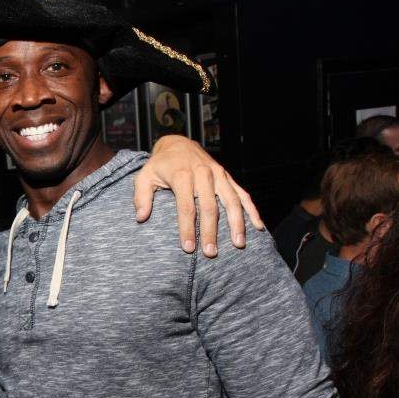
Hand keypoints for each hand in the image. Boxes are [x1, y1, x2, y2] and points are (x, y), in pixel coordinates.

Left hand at [135, 135, 263, 257]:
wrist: (178, 144)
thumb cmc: (160, 165)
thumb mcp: (144, 176)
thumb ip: (141, 197)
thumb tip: (141, 218)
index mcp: (182, 175)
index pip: (186, 206)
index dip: (187, 228)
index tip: (188, 248)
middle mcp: (203, 174)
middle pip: (210, 207)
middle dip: (211, 231)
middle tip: (211, 253)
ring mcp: (218, 175)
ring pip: (231, 201)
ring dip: (236, 223)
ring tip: (238, 244)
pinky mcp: (228, 177)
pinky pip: (243, 194)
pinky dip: (252, 210)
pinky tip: (258, 227)